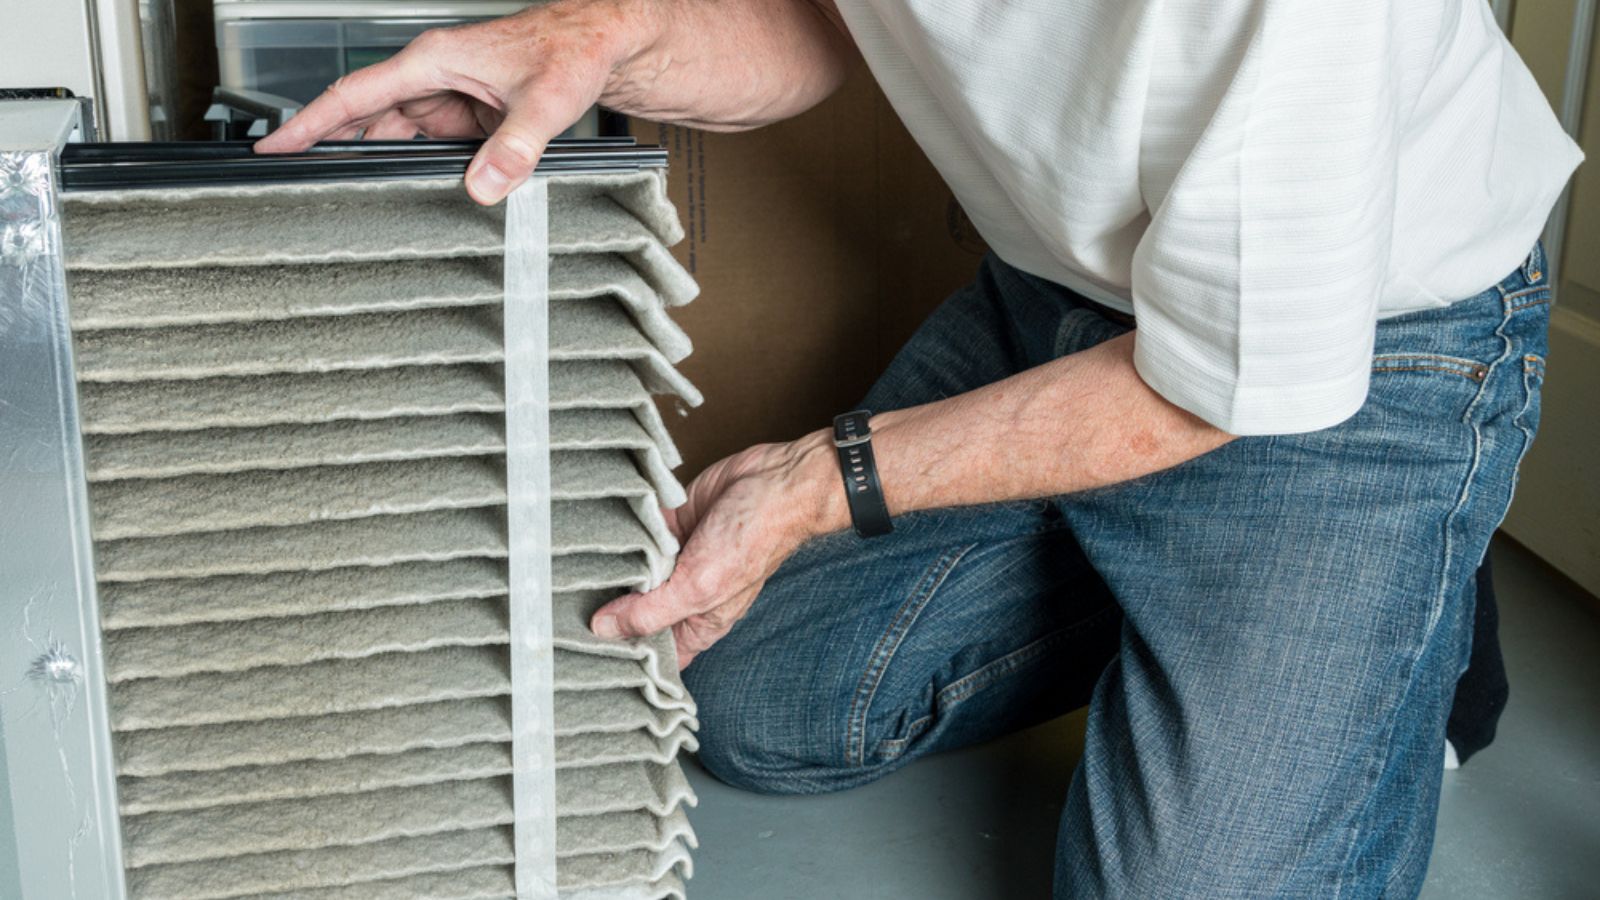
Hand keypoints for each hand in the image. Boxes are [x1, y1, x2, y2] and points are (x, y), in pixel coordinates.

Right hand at [253, 1, 653, 204]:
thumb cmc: (572, 51)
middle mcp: (433, 76)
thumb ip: (515, 147)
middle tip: (300, 190)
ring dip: (376, 164)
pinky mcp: (466, 116)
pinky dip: (415, 168)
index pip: (355, 94)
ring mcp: (448, 97)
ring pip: (395, 135)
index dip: (311, 122)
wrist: (602, 45)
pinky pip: (427, 145)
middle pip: (366, 119)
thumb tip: (484, 186)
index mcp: (434, 61)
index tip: (275, 145)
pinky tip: (408, 195)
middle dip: (334, 151)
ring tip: (348, 201)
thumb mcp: (546, 102)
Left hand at [590, 431, 845, 667]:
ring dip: (603, 570)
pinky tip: (590, 537)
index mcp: (695, 623)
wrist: (774, 481)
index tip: (585, 658)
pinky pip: (630, 535)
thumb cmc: (752, 541)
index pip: (654, 655)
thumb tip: (603, 629)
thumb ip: (650, 612)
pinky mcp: (664, 524)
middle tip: (564, 613)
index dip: (624, 659)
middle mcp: (680, 594)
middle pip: (632, 614)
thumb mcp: (698, 587)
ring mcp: (671, 559)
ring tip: (567, 575)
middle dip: (603, 613)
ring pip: (626, 573)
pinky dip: (614, 535)